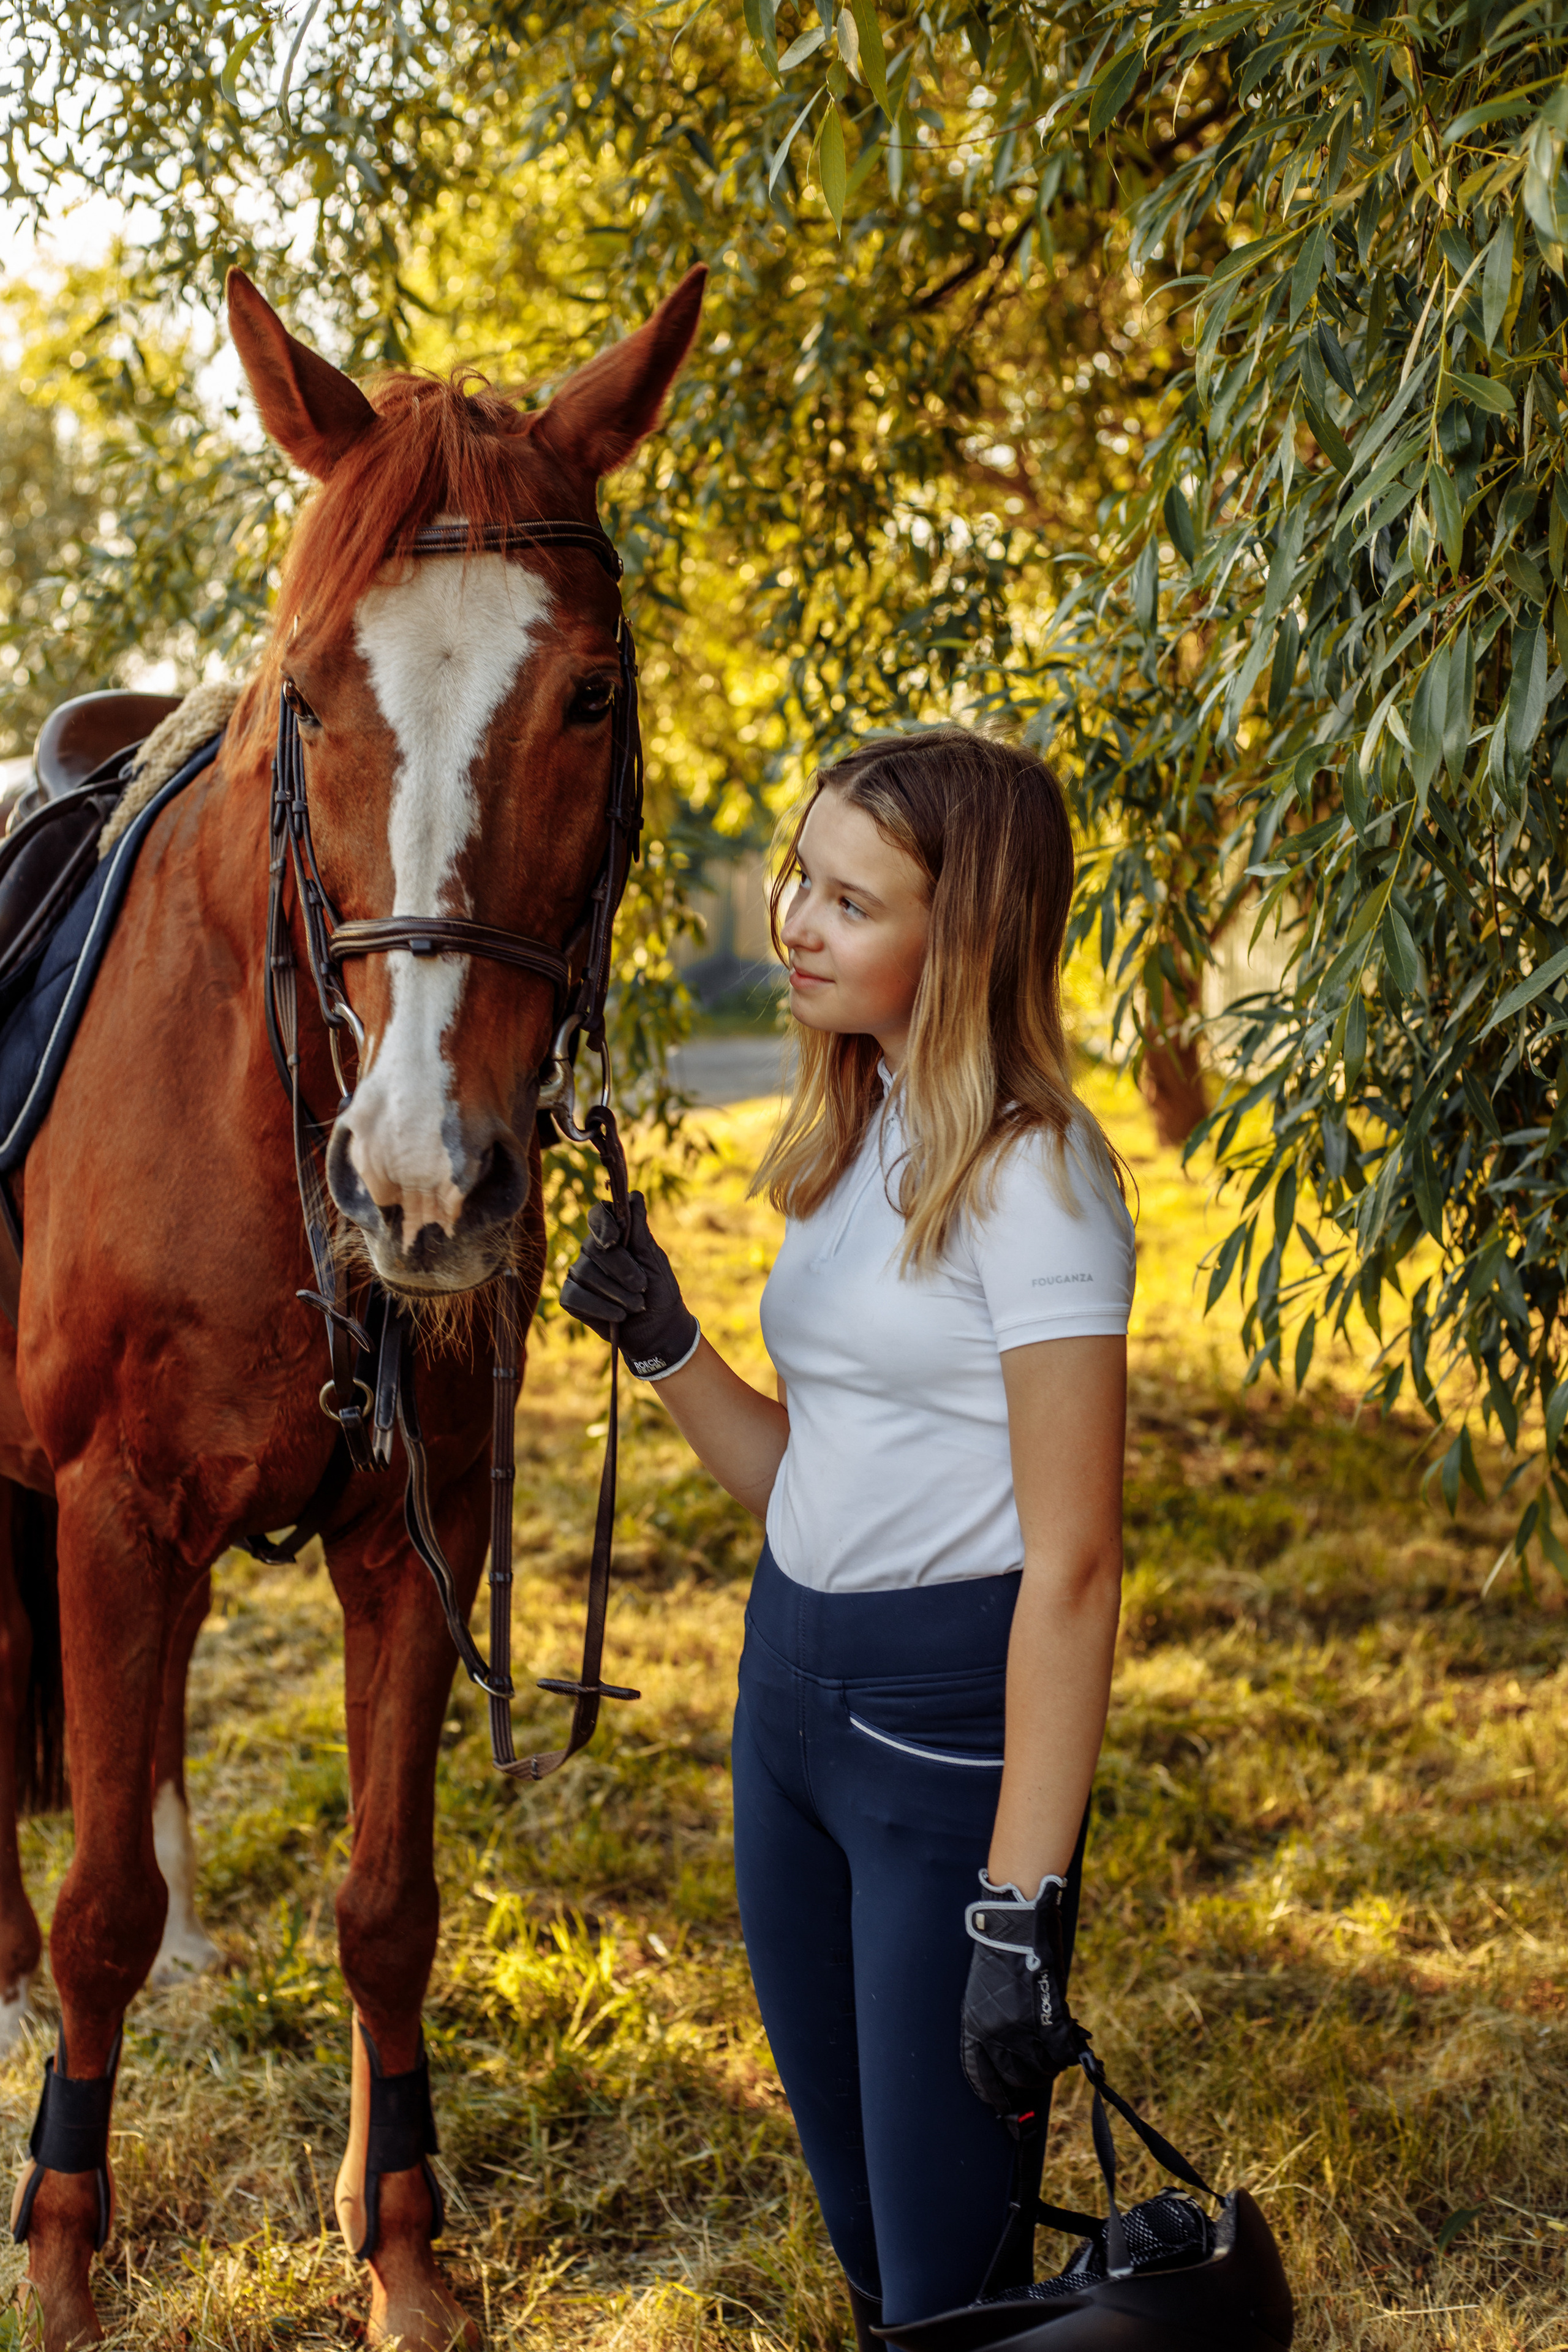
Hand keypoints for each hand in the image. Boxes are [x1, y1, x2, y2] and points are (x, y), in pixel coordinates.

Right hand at [559, 1191, 699, 1380]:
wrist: (657, 1330)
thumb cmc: (659, 1291)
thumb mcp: (654, 1260)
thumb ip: (640, 1230)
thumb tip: (634, 1196)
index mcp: (613, 1235)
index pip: (599, 1215)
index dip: (602, 1224)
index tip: (614, 1240)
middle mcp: (592, 1251)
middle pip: (594, 1247)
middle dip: (621, 1268)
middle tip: (642, 1286)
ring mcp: (579, 1274)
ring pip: (585, 1273)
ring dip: (616, 1292)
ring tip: (636, 1304)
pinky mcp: (571, 1298)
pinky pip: (575, 1296)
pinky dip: (600, 1307)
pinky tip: (618, 1315)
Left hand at [960, 1872, 1091, 2116]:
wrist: (1014, 1924)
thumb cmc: (1000, 1954)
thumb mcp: (984, 1993)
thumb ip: (993, 2025)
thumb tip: (1011, 2055)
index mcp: (973, 2028)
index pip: (980, 2078)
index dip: (996, 2098)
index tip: (1007, 2114)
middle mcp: (994, 2034)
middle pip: (1015, 2079)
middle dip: (1030, 2079)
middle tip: (1041, 2068)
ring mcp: (1020, 2029)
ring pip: (1041, 2070)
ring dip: (1051, 2064)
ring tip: (1054, 2049)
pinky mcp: (1046, 2020)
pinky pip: (1061, 2053)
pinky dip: (1068, 2051)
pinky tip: (1069, 2039)